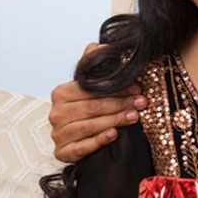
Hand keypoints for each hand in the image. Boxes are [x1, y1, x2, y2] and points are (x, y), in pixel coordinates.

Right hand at [48, 43, 146, 161]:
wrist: (75, 137)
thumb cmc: (85, 108)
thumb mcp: (89, 85)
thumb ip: (93, 64)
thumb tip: (102, 44)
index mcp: (61, 93)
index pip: (91, 90)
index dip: (116, 89)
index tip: (137, 88)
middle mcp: (56, 113)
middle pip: (92, 108)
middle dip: (120, 104)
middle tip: (141, 103)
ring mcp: (58, 134)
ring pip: (89, 126)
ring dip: (114, 121)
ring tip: (134, 116)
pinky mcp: (62, 152)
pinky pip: (81, 147)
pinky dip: (98, 141)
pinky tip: (114, 135)